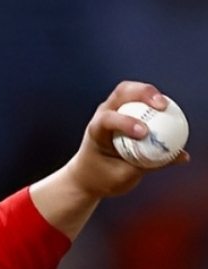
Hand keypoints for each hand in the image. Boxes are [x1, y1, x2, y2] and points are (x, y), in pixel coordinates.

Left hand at [65, 80, 190, 198]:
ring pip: (131, 91)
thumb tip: (182, 156)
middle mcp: (103, 115)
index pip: (107, 119)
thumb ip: (151, 164)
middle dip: (142, 93)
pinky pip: (141, 101)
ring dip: (150, 93)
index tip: (144, 132)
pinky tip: (169, 112)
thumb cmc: (102, 177)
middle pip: (121, 93)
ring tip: (165, 105)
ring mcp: (114, 110)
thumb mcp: (123, 176)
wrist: (87, 176)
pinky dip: (154, 102)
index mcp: (96, 131)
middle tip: (162, 105)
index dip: (126, 122)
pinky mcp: (125, 112)